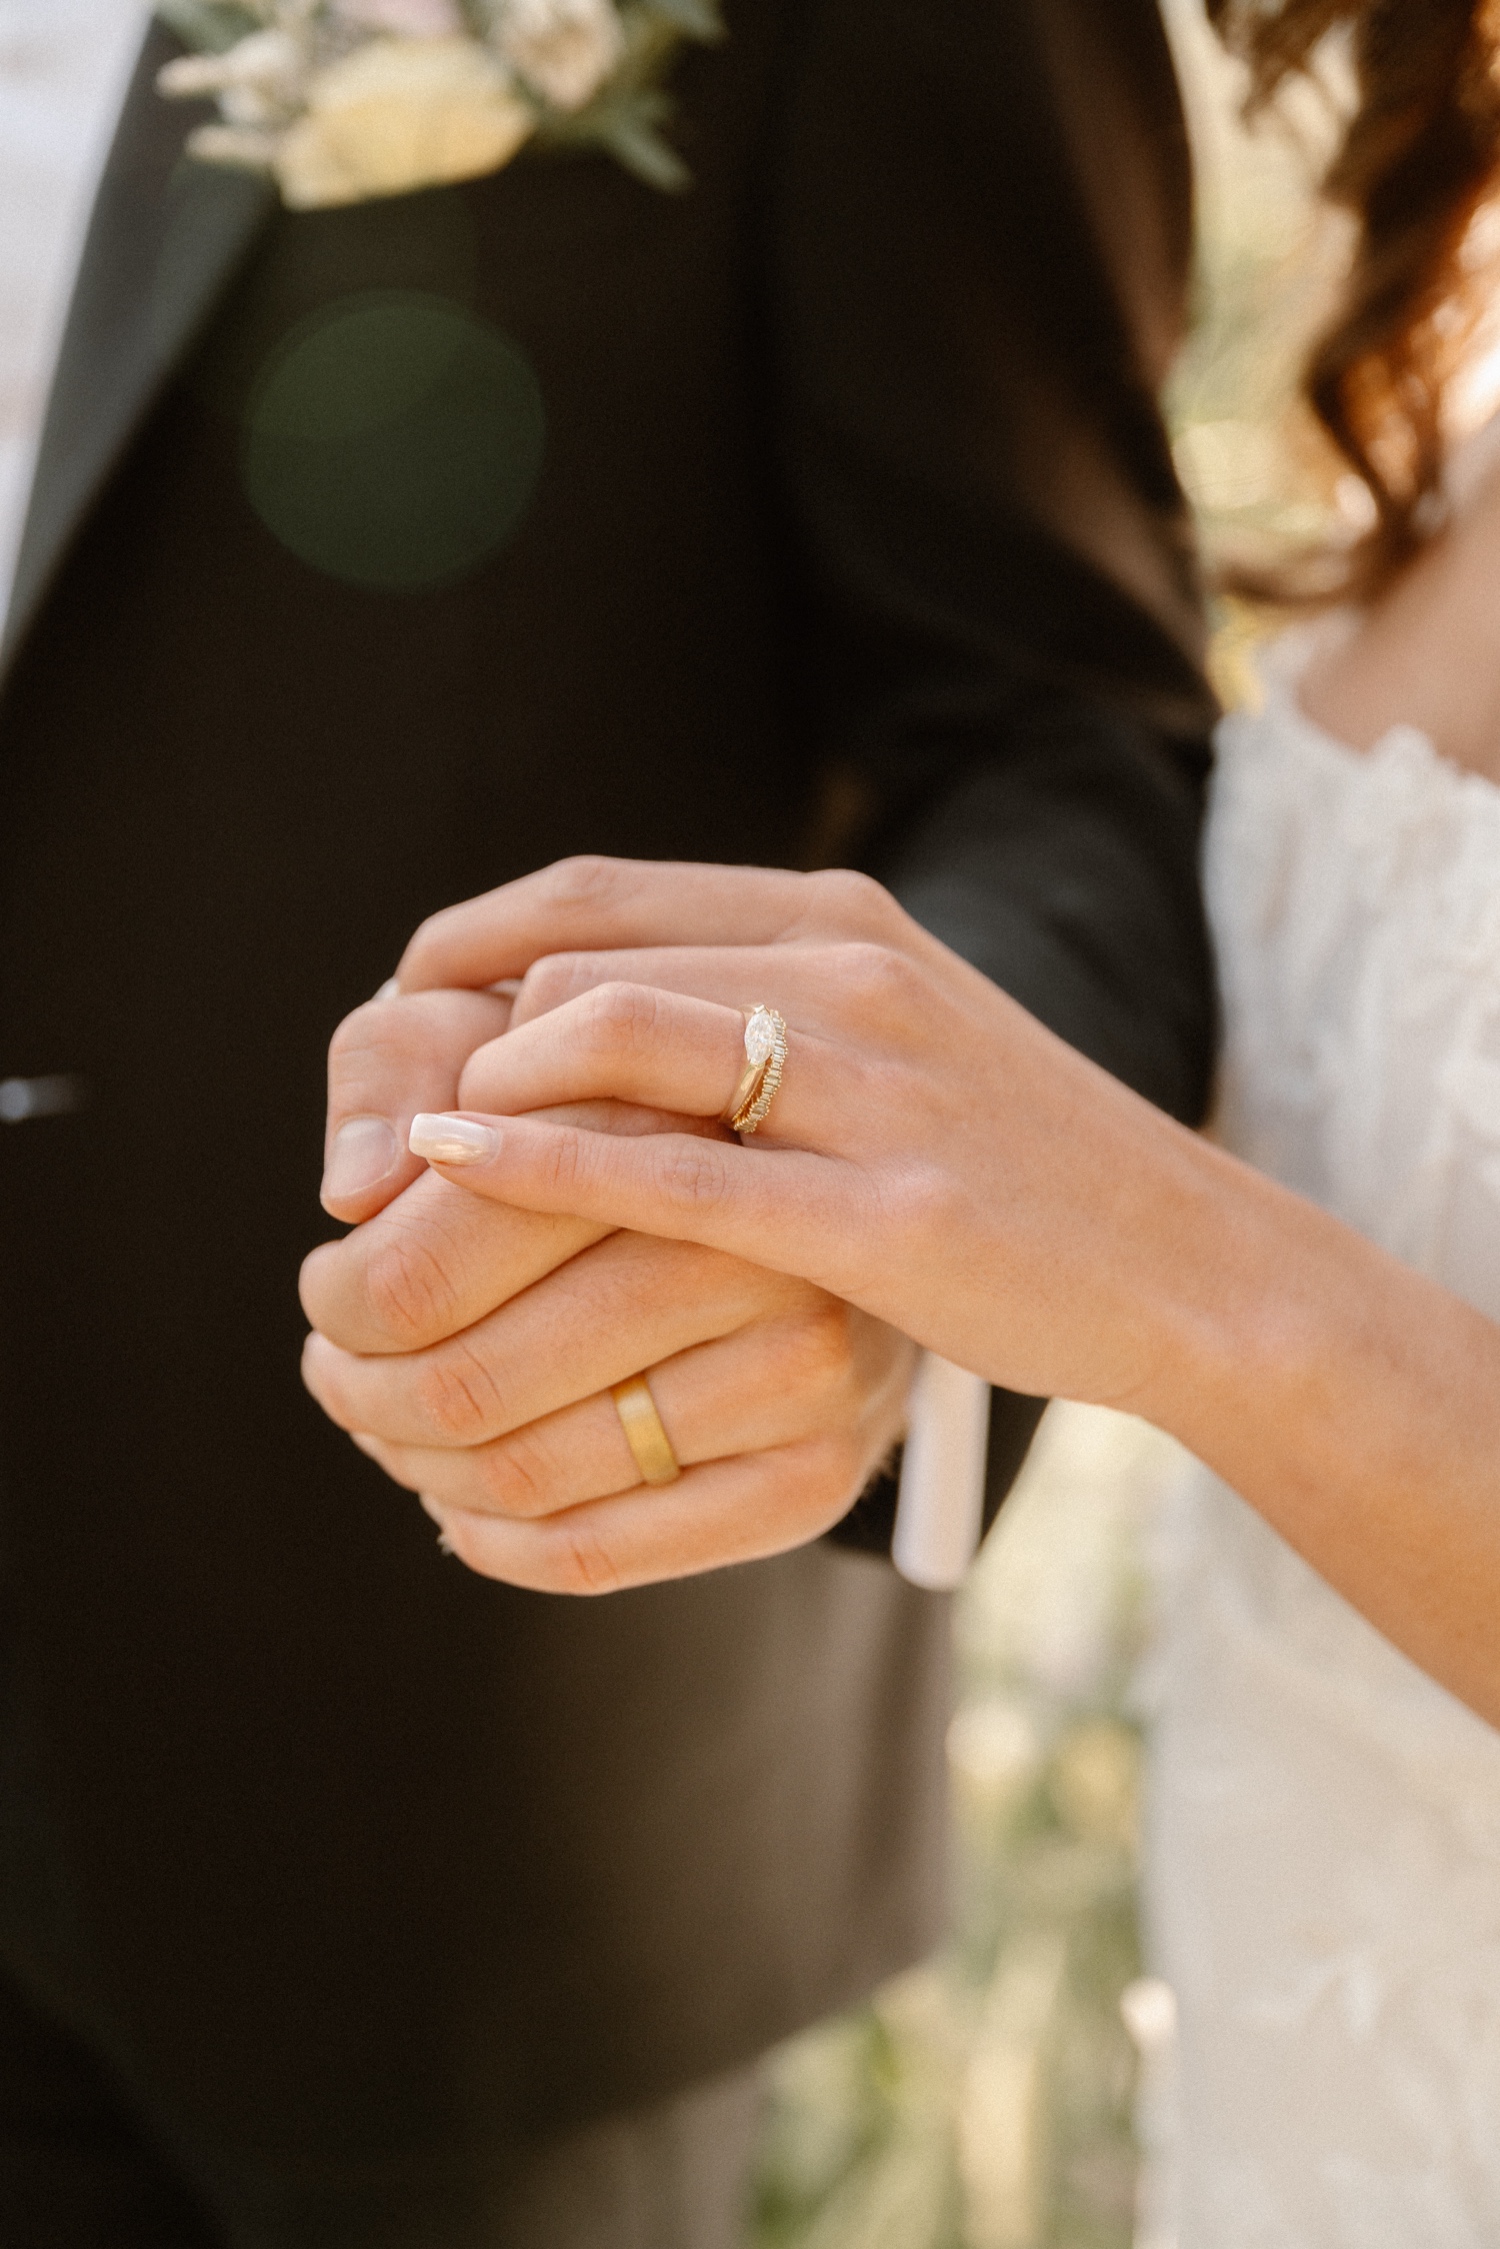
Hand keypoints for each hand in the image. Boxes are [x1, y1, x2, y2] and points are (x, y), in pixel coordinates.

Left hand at [301, 980, 916, 1590]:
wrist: (871, 1196)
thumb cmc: (631, 1099)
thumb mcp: (511, 1025)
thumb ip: (406, 1058)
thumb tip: (353, 1188)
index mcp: (685, 1108)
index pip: (442, 1237)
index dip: (351, 1286)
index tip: (332, 1284)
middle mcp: (765, 1240)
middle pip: (472, 1370)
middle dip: (363, 1386)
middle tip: (335, 1366)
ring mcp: (808, 1368)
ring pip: (523, 1466)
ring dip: (411, 1462)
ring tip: (384, 1422)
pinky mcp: (819, 1476)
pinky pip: (599, 1552)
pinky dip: (491, 1540)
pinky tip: (458, 1501)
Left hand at [386, 855, 1184, 1409]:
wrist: (1189, 1265)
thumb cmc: (1020, 1164)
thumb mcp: (897, 1044)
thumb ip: (759, 1014)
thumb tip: (590, 1018)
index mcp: (843, 922)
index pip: (601, 892)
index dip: (472, 941)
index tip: (405, 1003)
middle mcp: (852, 975)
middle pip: (585, 959)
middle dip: (458, 1029)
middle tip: (388, 1110)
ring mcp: (875, 1089)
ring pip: (616, 1038)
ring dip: (488, 1089)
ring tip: (415, 1149)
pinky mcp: (889, 1214)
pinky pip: (675, 1175)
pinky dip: (543, 1168)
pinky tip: (462, 1178)